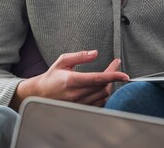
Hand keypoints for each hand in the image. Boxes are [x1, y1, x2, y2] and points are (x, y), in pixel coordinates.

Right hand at [13, 50, 128, 109]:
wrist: (39, 95)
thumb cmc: (51, 77)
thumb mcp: (62, 61)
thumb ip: (80, 56)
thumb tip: (95, 53)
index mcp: (71, 81)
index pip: (97, 78)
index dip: (113, 76)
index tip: (124, 74)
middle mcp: (75, 94)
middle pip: (103, 87)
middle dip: (112, 77)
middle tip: (113, 67)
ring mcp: (78, 104)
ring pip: (102, 96)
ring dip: (108, 86)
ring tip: (106, 76)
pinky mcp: (80, 110)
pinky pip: (99, 104)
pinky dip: (104, 96)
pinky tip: (101, 88)